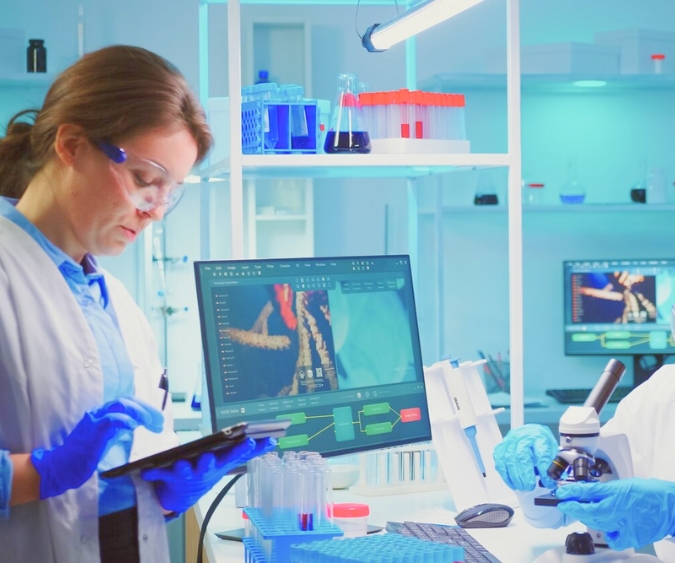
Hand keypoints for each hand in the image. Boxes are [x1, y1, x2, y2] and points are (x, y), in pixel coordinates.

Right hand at [31, 397, 163, 498]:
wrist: (61, 467)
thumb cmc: (84, 454)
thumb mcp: (108, 438)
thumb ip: (120, 427)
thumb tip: (137, 421)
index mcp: (103, 413)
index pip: (128, 402)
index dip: (145, 408)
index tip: (158, 421)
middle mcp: (99, 412)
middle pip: (128, 401)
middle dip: (147, 409)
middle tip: (160, 422)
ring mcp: (95, 420)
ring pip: (121, 405)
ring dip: (140, 412)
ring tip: (152, 423)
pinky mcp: (93, 431)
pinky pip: (111, 419)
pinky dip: (125, 420)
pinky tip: (135, 425)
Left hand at [141, 437, 275, 513]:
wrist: (183, 494)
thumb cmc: (207, 470)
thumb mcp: (226, 461)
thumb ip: (247, 451)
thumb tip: (272, 441)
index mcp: (219, 464)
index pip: (234, 455)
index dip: (244, 449)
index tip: (252, 440)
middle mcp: (205, 470)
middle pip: (207, 466)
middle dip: (208, 463)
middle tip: (208, 458)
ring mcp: (187, 474)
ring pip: (184, 470)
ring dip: (182, 468)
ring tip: (180, 463)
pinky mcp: (169, 476)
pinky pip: (160, 473)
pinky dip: (152, 471)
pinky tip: (145, 469)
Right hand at [493, 424, 557, 490]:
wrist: (529, 434)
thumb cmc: (541, 443)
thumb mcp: (553, 451)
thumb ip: (554, 466)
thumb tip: (552, 480)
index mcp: (539, 436)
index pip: (542, 453)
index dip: (544, 470)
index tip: (548, 482)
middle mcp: (522, 436)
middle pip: (521, 455)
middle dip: (525, 474)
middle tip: (530, 486)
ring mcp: (509, 442)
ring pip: (508, 460)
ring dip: (515, 477)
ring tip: (523, 486)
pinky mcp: (500, 448)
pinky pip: (500, 463)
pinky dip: (506, 476)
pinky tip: (513, 483)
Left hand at [556, 478, 674, 549]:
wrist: (670, 507)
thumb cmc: (648, 493)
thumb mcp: (622, 485)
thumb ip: (603, 490)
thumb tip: (585, 491)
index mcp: (615, 493)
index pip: (587, 492)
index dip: (571, 493)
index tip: (561, 493)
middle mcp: (617, 509)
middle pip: (589, 510)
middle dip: (574, 508)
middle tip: (565, 504)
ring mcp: (623, 525)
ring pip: (597, 523)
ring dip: (586, 518)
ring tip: (582, 512)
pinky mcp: (630, 537)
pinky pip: (612, 539)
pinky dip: (607, 534)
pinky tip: (607, 528)